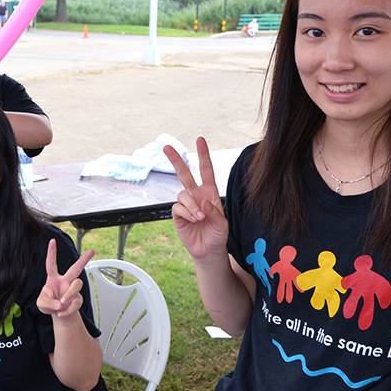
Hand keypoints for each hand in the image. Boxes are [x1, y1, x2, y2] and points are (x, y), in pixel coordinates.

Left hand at [37, 239, 94, 319]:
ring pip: (77, 285)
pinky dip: (68, 309)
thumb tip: (60, 303)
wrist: (58, 314)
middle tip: (92, 251)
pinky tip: (61, 313)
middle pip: (75, 268)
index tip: (52, 241)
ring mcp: (72, 289)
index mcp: (54, 279)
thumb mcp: (41, 304)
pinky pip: (76, 302)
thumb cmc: (48, 304)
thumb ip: (48, 303)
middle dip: (84, 259)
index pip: (52, 264)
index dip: (52, 253)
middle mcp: (65, 281)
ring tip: (62, 303)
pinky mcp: (77, 299)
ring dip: (69, 295)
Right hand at [164, 137, 228, 260]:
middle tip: (166, 147)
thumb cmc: (218, 234)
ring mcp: (186, 204)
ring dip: (191, 205)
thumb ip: (215, 212)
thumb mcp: (223, 224)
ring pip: (182, 194)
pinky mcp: (178, 214)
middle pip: (184, 173)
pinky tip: (193, 220)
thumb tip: (203, 202)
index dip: (203, 155)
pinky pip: (178, 207)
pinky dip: (186, 213)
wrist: (209, 250)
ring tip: (200, 218)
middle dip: (176, 160)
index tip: (200, 140)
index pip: (206, 170)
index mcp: (210, 192)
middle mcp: (196, 195)